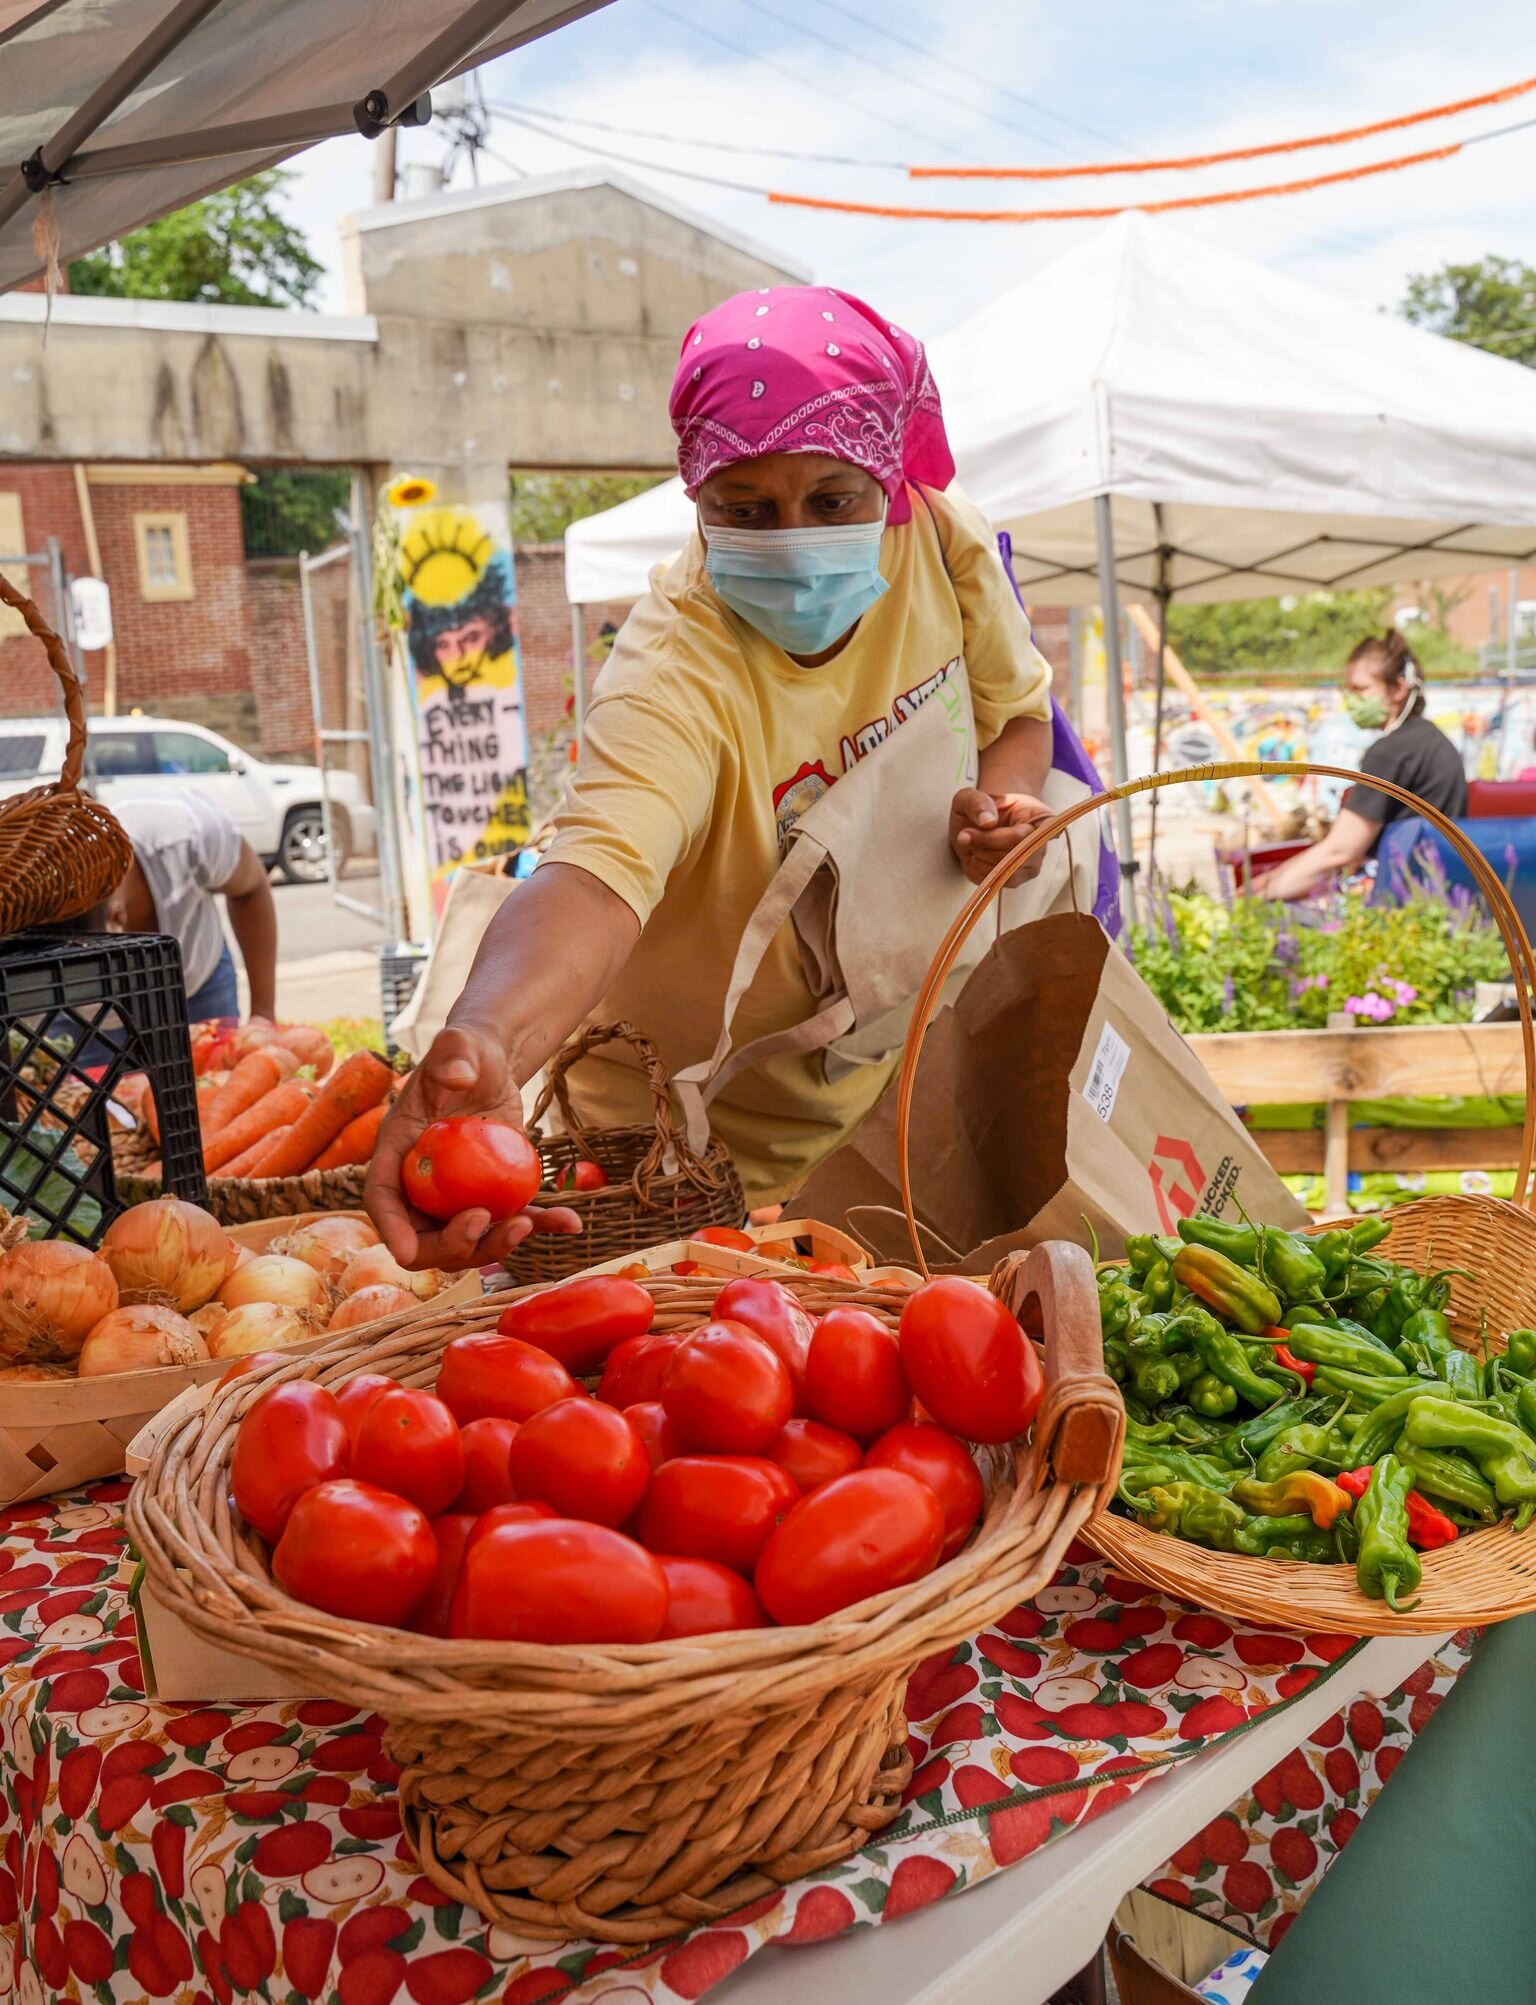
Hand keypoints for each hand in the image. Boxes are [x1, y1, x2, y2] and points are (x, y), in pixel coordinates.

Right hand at [364, 1024, 580, 1270]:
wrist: (490, 1068)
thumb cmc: (464, 1053)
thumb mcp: (457, 1046)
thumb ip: (452, 1054)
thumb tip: (458, 1076)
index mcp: (398, 1152)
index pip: (384, 1197)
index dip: (391, 1229)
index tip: (408, 1253)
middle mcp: (422, 1183)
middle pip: (424, 1236)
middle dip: (451, 1245)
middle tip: (486, 1221)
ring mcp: (457, 1196)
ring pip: (469, 1241)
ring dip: (496, 1245)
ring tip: (529, 1224)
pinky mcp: (493, 1194)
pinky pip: (514, 1218)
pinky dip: (542, 1224)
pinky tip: (570, 1222)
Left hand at [949, 788, 1052, 887]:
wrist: (979, 826)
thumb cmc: (980, 809)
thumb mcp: (970, 797)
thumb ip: (977, 803)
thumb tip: (988, 822)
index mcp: (1039, 815)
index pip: (1047, 827)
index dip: (1044, 832)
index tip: (1049, 833)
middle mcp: (1042, 844)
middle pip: (1017, 851)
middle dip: (985, 842)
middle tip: (965, 833)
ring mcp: (1031, 865)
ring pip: (1005, 869)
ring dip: (980, 855)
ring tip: (975, 841)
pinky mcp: (1015, 881)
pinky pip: (994, 880)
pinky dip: (978, 868)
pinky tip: (978, 854)